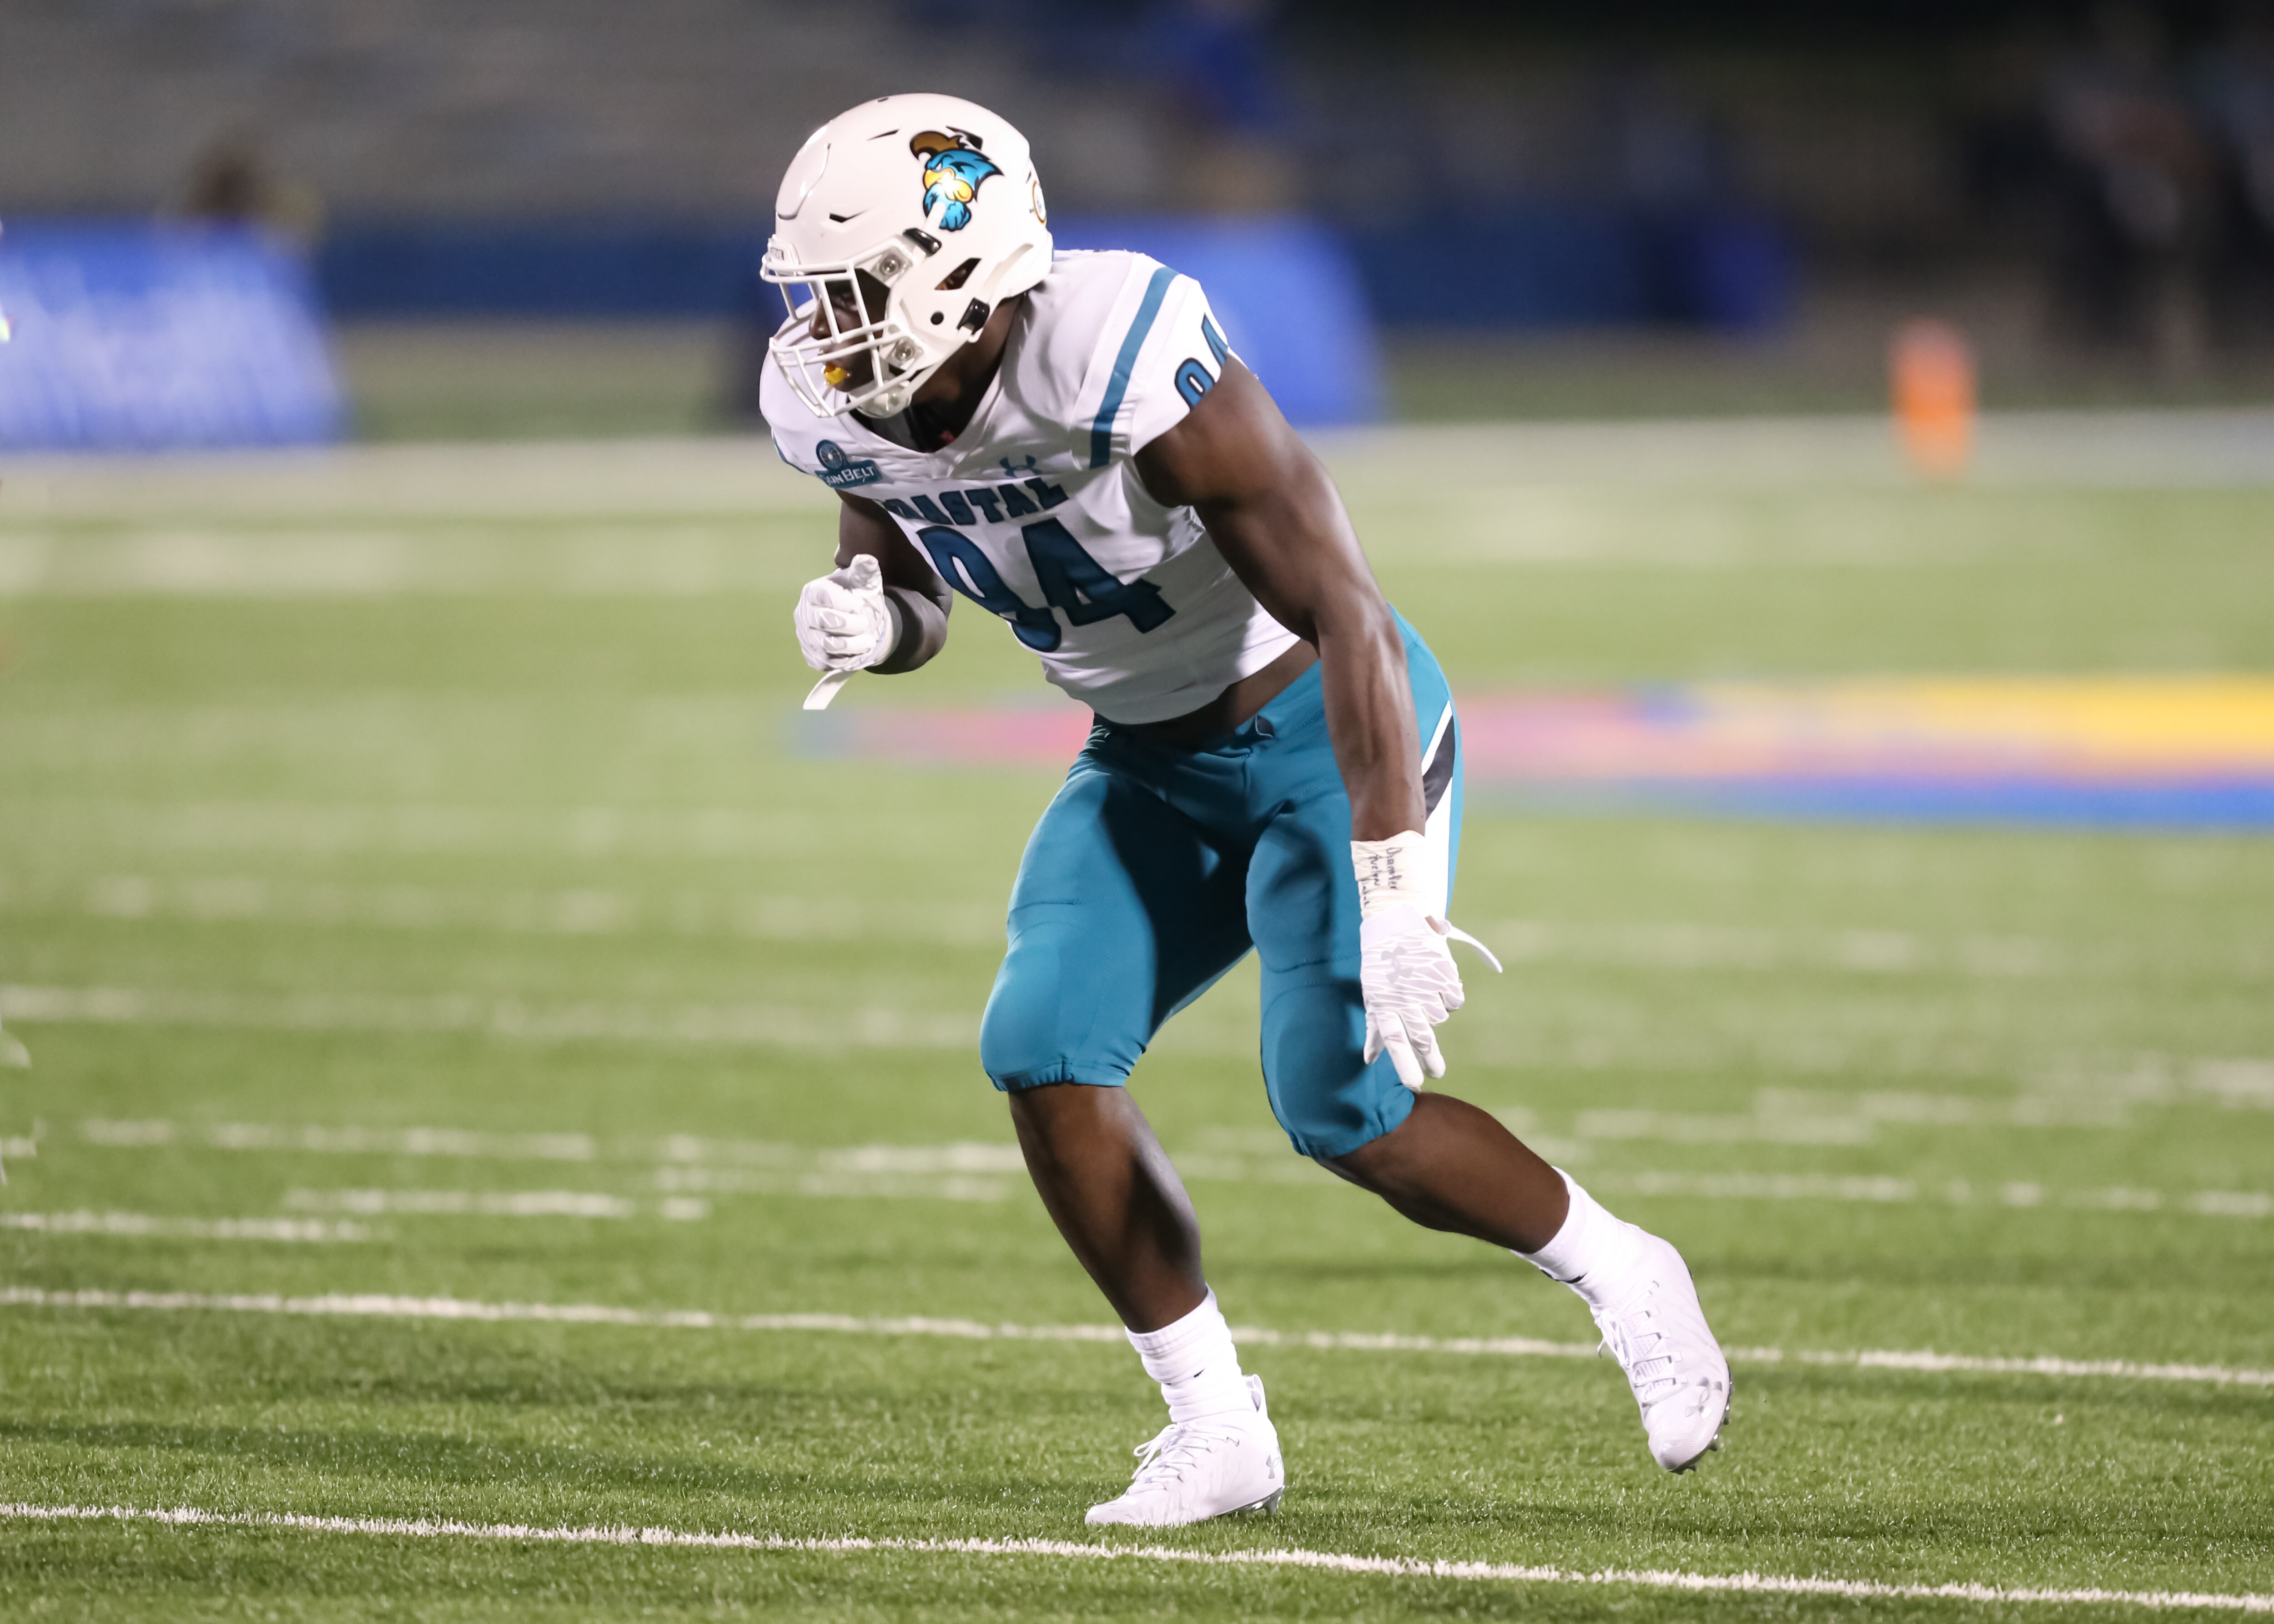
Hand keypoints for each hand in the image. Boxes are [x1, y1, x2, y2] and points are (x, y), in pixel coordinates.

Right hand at [794, 553, 898, 672]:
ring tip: (869, 640)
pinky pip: (828, 662)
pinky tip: (859, 651)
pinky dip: (847, 659)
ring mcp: (806, 637)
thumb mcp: (863, 582)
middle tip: (866, 624)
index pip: (823, 596)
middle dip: (851, 624)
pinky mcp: (813, 656)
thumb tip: (866, 559)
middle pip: (825, 622)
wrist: (857, 622)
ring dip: (853, 644)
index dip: (844, 602)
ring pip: (827, 645)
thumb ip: (865, 571)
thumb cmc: (857, 597)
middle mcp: (804, 614)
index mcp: (813, 591)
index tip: (859, 604)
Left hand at [1359, 901, 1502, 1089]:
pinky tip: (1437, 980)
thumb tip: (1369, 1059)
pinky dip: (1448, 996)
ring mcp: (1427, 987)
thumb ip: (1374, 1028)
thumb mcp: (1371, 993)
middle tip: (1437, 1073)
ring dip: (1435, 1012)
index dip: (1405, 1064)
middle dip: (1431, 1060)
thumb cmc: (1380, 962)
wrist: (1398, 921)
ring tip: (1423, 991)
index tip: (1415, 1085)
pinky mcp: (1445, 975)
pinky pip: (1454, 1000)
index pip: (1394, 1040)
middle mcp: (1406, 998)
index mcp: (1385, 1003)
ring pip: (1440, 1017)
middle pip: (1422, 1038)